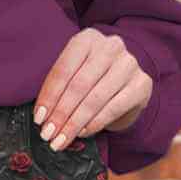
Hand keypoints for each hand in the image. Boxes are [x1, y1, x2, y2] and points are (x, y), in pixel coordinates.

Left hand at [34, 28, 153, 150]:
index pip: (64, 69)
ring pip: (95, 99)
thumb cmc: (92, 82)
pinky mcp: (141, 84)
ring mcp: (128, 64)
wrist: (126, 87)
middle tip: (48, 135)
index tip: (38, 119)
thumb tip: (42, 118)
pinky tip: (82, 133)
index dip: (49, 96)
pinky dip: (94, 124)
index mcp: (88, 39)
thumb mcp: (73, 77)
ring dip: (74, 123)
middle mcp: (111, 46)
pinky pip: (113, 108)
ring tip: (60, 140)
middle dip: (60, 114)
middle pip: (79, 85)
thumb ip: (59, 90)